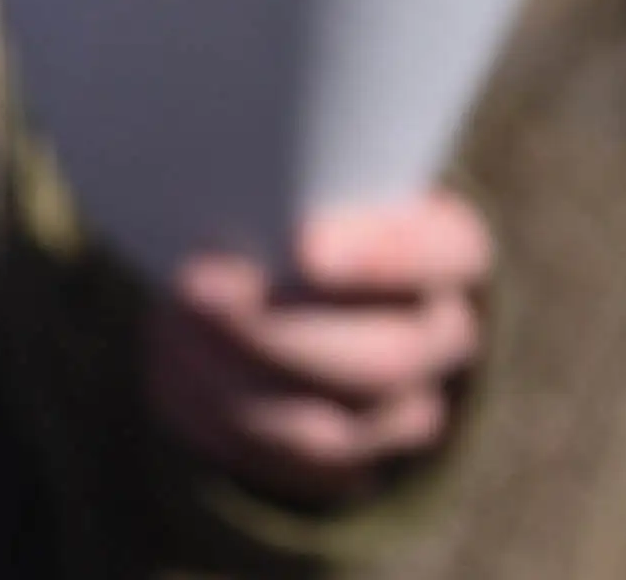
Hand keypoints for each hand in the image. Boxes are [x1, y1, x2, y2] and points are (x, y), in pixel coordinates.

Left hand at [145, 193, 491, 503]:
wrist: (279, 277)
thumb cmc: (284, 191)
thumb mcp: (291, 166)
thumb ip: (276, 172)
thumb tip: (215, 172)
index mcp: (448, 246)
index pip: (450, 250)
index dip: (384, 253)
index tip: (304, 245)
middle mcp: (442, 333)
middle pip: (388, 355)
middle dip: (282, 326)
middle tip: (198, 286)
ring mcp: (406, 407)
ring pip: (336, 423)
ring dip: (240, 373)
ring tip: (175, 320)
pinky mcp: (353, 458)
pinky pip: (293, 459)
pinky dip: (227, 411)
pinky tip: (181, 362)